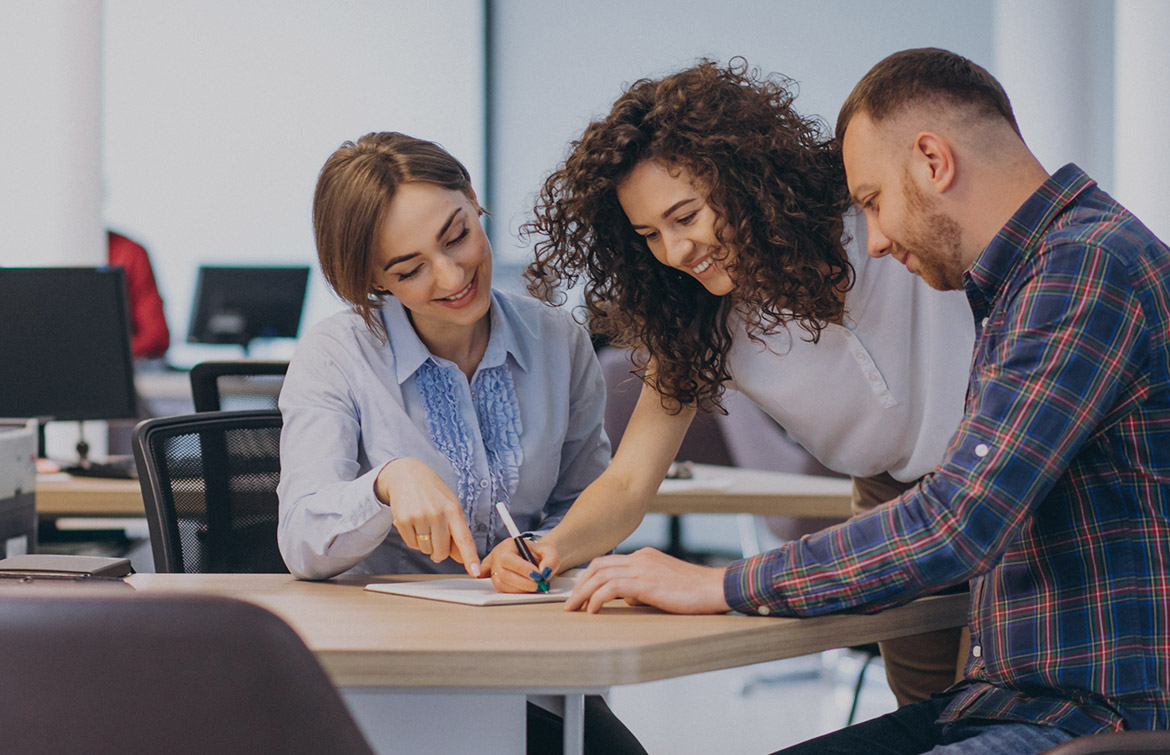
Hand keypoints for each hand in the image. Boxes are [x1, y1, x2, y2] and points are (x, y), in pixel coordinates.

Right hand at [375, 458, 479, 575]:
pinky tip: (414, 523)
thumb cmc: (433, 493)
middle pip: (442, 551)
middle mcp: (438, 513)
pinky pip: (411, 545)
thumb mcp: (450, 507)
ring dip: (425, 544)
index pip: (464, 538)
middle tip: (436, 535)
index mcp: (454, 510)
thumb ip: (457, 532)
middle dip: (439, 551)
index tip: (474, 571)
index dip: (470, 557)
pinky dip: (413, 539)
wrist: (407, 475)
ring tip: (424, 524)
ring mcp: (420, 517)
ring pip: (426, 550)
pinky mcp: (403, 520)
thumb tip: (461, 558)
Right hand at [482, 537, 560, 592]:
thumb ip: (551, 560)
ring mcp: (494, 569)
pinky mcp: (496, 579)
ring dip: (520, 589)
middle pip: (503, 573)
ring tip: (535, 587)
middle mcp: (498, 556)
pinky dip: (514, 592)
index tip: (537, 575)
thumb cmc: (541, 553)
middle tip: (539, 584)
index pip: (507, 558)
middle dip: (523, 582)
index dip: (521, 568)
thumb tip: (545, 571)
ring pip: (501, 584)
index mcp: (508, 545)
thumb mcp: (550, 552)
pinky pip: (501, 589)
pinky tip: (524, 589)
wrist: (538, 558)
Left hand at [564, 547, 731, 614]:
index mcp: (644, 556)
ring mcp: (643, 568)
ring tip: (574, 608)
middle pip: (598, 566)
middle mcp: (641, 558)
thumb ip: (643, 587)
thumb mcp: (664, 585)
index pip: (608, 562)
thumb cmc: (695, 591)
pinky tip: (592, 610)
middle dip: (579, 584)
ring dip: (583, 593)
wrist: (715, 588)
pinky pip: (612, 587)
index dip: (589, 577)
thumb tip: (627, 599)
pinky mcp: (646, 583)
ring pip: (600, 575)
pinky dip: (597, 598)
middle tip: (570, 603)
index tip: (579, 592)